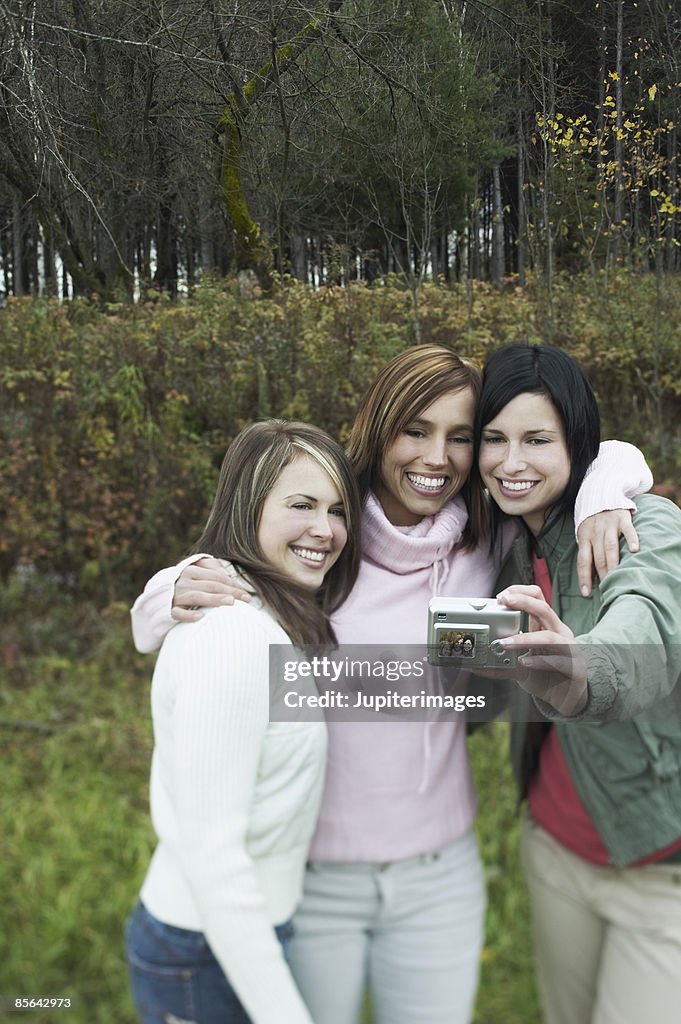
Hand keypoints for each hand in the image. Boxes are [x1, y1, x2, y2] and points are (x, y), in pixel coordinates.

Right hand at [171, 556, 250, 621]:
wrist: (157, 601)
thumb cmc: (186, 588)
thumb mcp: (196, 574)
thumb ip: (211, 569)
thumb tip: (227, 572)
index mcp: (191, 571)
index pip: (216, 576)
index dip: (232, 583)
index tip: (246, 593)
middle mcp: (183, 582)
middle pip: (210, 585)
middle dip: (230, 591)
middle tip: (246, 599)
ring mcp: (175, 596)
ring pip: (197, 596)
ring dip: (214, 599)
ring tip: (230, 602)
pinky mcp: (169, 611)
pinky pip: (178, 613)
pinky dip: (189, 615)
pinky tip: (201, 617)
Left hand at [497, 586, 587, 716]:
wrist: (567, 700)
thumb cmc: (546, 676)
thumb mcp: (521, 666)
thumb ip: (503, 661)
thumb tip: (476, 665)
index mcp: (548, 626)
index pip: (538, 598)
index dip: (520, 592)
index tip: (501, 596)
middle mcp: (560, 634)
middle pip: (544, 609)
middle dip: (523, 602)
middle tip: (504, 602)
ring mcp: (570, 649)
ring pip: (550, 636)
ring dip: (525, 639)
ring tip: (505, 643)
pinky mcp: (575, 667)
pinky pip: (558, 661)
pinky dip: (539, 661)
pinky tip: (524, 662)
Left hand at [576, 509, 639, 595]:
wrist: (601, 494)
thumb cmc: (593, 522)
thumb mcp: (585, 534)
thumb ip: (587, 551)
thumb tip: (588, 578)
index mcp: (584, 537)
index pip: (583, 561)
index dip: (584, 577)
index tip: (586, 593)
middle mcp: (595, 532)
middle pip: (598, 556)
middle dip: (602, 574)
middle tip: (607, 589)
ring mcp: (609, 525)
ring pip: (610, 546)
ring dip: (614, 562)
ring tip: (617, 577)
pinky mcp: (622, 518)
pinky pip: (627, 530)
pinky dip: (631, 539)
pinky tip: (634, 550)